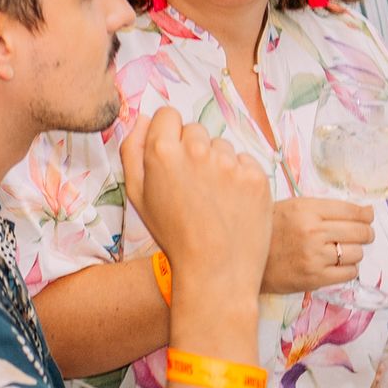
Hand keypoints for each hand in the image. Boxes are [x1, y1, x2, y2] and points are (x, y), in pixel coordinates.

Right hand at [124, 109, 269, 306]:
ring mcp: (229, 162)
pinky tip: (233, 204)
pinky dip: (240, 178)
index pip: (167, 115)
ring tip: (215, 200)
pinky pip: (245, 163)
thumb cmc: (173, 236)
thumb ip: (132, 150)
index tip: (173, 158)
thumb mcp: (137, 196)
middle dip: (193, 150)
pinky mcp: (256, 175)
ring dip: (218, 165)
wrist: (216, 272)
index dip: (168, 135)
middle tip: (194, 187)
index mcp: (162, 152)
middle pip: (195, 130)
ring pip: (222, 147)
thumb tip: (142, 118)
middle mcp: (196, 149)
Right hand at [261, 195, 379, 295]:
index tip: (367, 217)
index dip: (365, 215)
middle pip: (359, 232)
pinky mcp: (315, 277)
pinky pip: (349, 273)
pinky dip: (348, 268)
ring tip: (340, 251)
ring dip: (354, 252)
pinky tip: (336, 264)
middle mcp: (313, 231)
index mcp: (306, 209)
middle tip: (361, 235)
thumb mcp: (292, 208)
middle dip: (365, 233)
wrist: (246, 259)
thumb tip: (365, 212)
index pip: (351, 211)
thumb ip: (324, 209)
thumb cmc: (270, 231)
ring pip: (357, 253)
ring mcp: (315, 256)